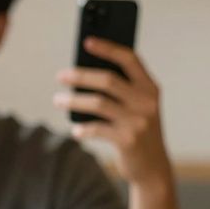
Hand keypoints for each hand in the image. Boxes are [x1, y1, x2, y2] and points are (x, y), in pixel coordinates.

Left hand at [53, 37, 171, 189]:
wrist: (153, 167)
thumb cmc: (137, 131)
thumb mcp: (136, 107)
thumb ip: (119, 90)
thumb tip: (82, 73)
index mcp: (150, 88)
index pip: (129, 59)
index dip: (108, 48)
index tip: (86, 41)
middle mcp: (147, 101)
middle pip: (108, 80)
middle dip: (81, 75)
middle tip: (60, 75)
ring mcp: (138, 121)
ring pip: (98, 103)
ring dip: (73, 100)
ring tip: (57, 100)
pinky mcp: (128, 140)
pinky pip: (96, 128)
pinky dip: (82, 128)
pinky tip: (76, 130)